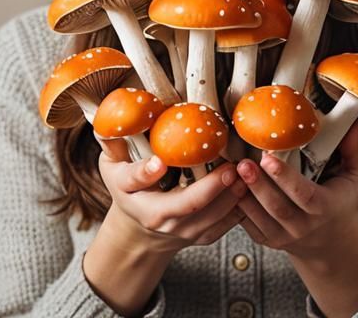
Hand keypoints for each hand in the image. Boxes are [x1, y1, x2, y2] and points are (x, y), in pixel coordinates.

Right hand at [96, 144, 248, 254]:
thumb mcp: (111, 165)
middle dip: (211, 188)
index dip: (145, 172)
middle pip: (185, 206)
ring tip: (247, 173)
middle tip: (231, 167)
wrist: (140, 231)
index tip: (158, 161)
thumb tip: (105, 119)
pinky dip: (241, 207)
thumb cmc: (128, 189)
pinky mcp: (200, 237)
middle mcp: (156, 216)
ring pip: (211, 217)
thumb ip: (111, 142)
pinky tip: (251, 187)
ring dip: (233, 195)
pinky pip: (225, 225)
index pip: (135, 181)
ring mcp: (180, 231)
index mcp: (130, 193)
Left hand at [234, 120, 357, 259]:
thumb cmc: (342, 204)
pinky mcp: (268, 240)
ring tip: (231, 171)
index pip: (303, 194)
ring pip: (258, 216)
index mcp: (324, 207)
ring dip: (243, 193)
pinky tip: (229, 187)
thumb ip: (354, 151)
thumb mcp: (354, 179)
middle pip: (276, 206)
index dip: (284, 177)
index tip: (267, 156)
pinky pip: (248, 225)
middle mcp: (303, 226)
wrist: (331, 245)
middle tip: (242, 162)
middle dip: (258, 184)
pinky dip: (236, 207)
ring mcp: (283, 236)